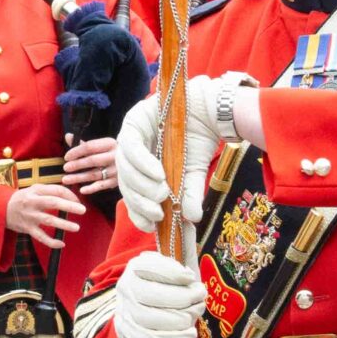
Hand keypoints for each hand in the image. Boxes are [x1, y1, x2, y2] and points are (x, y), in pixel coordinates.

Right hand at [6, 183, 87, 248]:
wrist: (1, 209)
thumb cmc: (23, 198)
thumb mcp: (34, 190)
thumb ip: (51, 192)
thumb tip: (72, 198)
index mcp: (36, 190)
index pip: (56, 190)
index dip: (69, 195)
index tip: (79, 202)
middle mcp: (33, 202)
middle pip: (53, 203)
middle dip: (69, 206)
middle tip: (83, 210)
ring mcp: (30, 216)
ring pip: (48, 220)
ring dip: (63, 224)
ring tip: (76, 227)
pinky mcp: (27, 228)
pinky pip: (40, 236)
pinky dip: (51, 241)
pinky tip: (61, 244)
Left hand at [62, 135, 118, 193]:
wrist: (131, 162)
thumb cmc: (109, 153)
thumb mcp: (100, 146)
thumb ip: (84, 144)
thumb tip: (68, 136)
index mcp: (109, 144)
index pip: (90, 147)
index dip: (76, 151)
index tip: (66, 157)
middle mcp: (114, 156)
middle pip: (92, 160)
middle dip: (77, 164)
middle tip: (65, 168)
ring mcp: (116, 170)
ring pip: (95, 174)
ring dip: (79, 177)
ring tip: (65, 179)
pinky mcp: (117, 181)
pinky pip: (102, 185)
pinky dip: (92, 188)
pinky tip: (81, 190)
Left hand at [115, 83, 229, 232]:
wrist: (213, 111)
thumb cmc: (200, 141)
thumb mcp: (193, 174)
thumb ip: (189, 195)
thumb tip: (193, 219)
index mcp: (141, 166)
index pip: (131, 192)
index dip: (137, 212)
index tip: (151, 226)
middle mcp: (131, 151)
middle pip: (124, 181)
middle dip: (140, 201)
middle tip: (158, 213)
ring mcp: (130, 134)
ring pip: (124, 166)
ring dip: (142, 185)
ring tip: (162, 193)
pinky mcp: (134, 120)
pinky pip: (130, 146)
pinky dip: (142, 163)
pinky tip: (158, 174)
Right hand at [115, 251, 204, 337]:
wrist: (149, 321)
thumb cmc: (167, 295)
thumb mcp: (173, 278)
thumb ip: (183, 276)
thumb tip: (191, 281)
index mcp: (137, 268)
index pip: (150, 267)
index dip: (172, 273)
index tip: (191, 278)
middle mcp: (127, 288)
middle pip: (152, 294)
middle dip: (182, 298)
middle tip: (200, 299)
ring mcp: (125, 312)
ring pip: (151, 318)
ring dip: (180, 320)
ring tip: (194, 318)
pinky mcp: (127, 334)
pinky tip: (188, 336)